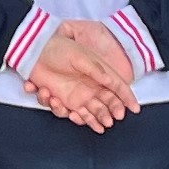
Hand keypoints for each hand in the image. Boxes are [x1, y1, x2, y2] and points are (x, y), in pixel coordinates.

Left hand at [25, 21, 139, 131]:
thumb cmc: (59, 49)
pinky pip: (65, 113)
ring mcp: (76, 95)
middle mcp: (90, 87)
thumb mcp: (81, 57)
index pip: (117, 87)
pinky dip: (60, 111)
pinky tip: (53, 99)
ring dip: (86, 118)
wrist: (34, 51)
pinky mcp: (61, 100)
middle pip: (106, 105)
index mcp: (98, 74)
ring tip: (76, 113)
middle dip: (109, 114)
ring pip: (88, 114)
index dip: (127, 98)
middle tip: (110, 120)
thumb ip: (97, 71)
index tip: (135, 109)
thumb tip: (113, 82)